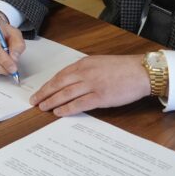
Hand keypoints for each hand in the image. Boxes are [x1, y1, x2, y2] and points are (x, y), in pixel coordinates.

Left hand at [30, 55, 150, 115]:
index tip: (40, 91)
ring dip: (51, 101)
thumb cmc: (122, 68)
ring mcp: (92, 84)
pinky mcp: (100, 96)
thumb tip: (73, 80)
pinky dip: (67, 108)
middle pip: (58, 84)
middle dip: (44, 93)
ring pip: (65, 94)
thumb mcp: (99, 63)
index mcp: (84, 63)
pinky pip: (79, 103)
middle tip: (34, 101)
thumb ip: (86, 70)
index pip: (60, 75)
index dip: (48, 84)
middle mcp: (85, 72)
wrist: (140, 71)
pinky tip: (58, 112)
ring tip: (42, 107)